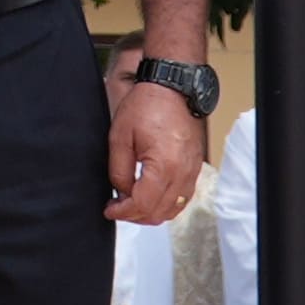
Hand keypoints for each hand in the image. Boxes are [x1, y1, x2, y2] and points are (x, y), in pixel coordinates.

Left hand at [107, 66, 207, 228]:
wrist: (172, 89)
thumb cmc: (147, 106)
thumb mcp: (120, 138)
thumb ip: (119, 171)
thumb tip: (121, 193)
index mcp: (164, 166)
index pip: (143, 205)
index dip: (123, 213)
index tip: (110, 210)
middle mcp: (183, 173)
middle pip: (159, 213)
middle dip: (135, 216)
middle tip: (117, 208)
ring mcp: (192, 172)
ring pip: (173, 209)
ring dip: (151, 212)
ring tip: (131, 203)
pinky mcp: (195, 168)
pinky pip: (183, 197)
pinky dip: (166, 204)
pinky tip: (150, 196)